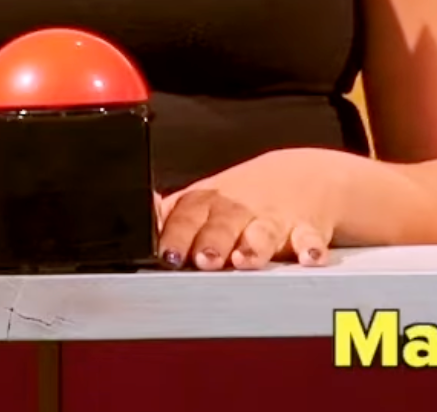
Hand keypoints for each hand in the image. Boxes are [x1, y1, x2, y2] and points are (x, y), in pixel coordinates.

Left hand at [156, 148, 354, 270]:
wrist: (304, 177)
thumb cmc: (244, 198)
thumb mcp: (203, 201)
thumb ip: (168, 217)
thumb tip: (126, 220)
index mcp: (209, 203)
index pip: (186, 216)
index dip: (177, 234)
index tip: (169, 254)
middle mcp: (239, 209)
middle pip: (224, 222)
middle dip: (214, 241)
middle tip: (206, 259)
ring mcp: (273, 218)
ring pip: (263, 230)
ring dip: (255, 244)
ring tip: (247, 259)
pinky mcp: (305, 229)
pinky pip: (309, 238)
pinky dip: (310, 247)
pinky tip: (308, 256)